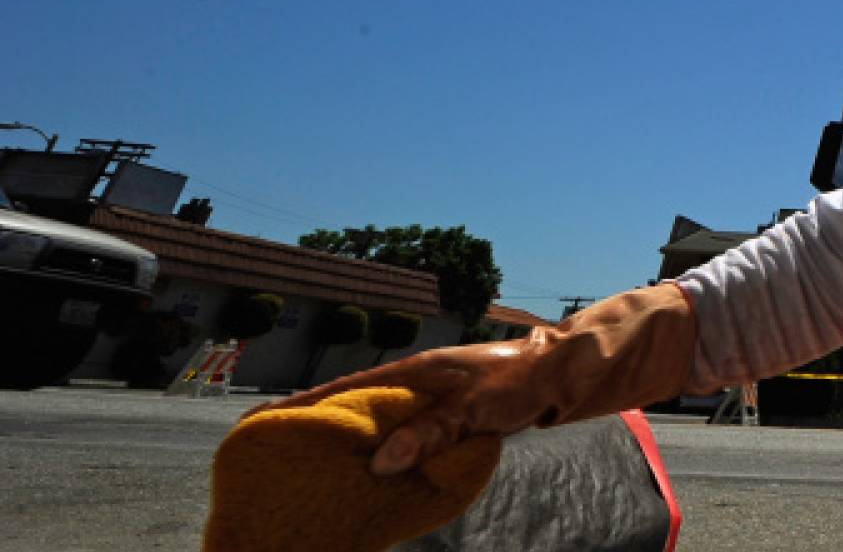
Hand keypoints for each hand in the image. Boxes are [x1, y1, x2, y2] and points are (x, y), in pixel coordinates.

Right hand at [258, 282, 697, 474]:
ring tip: (313, 473)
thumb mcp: (480, 405)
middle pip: (358, 406)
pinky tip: (376, 476)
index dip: (307, 406)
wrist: (576, 370)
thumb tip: (378, 462)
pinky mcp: (456, 415)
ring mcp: (439, 397)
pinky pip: (410, 434)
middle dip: (319, 428)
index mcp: (419, 372)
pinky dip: (389, 451)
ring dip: (353, 443)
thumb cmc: (531, 379)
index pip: (348, 388)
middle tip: (276, 457)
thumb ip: (431, 431)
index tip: (263, 422)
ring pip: (383, 423)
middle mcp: (422, 381)